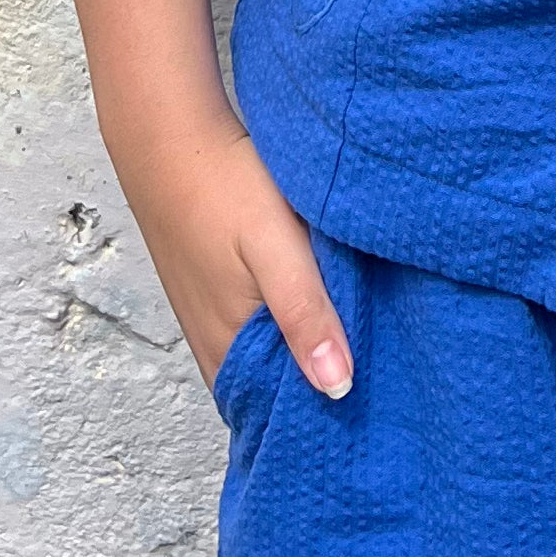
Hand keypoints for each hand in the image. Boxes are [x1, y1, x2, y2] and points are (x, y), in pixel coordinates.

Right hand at [112, 99, 355, 400]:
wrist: (171, 139)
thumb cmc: (225, 190)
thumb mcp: (276, 249)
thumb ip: (304, 316)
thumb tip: (338, 390)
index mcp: (230, 352)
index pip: (282, 414)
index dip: (328, 417)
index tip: (377, 416)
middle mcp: (215, 349)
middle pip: (276, 391)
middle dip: (323, 391)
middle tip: (384, 386)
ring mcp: (210, 323)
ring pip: (268, 361)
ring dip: (306, 357)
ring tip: (365, 350)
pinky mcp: (214, 296)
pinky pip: (256, 333)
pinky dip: (288, 331)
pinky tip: (321, 310)